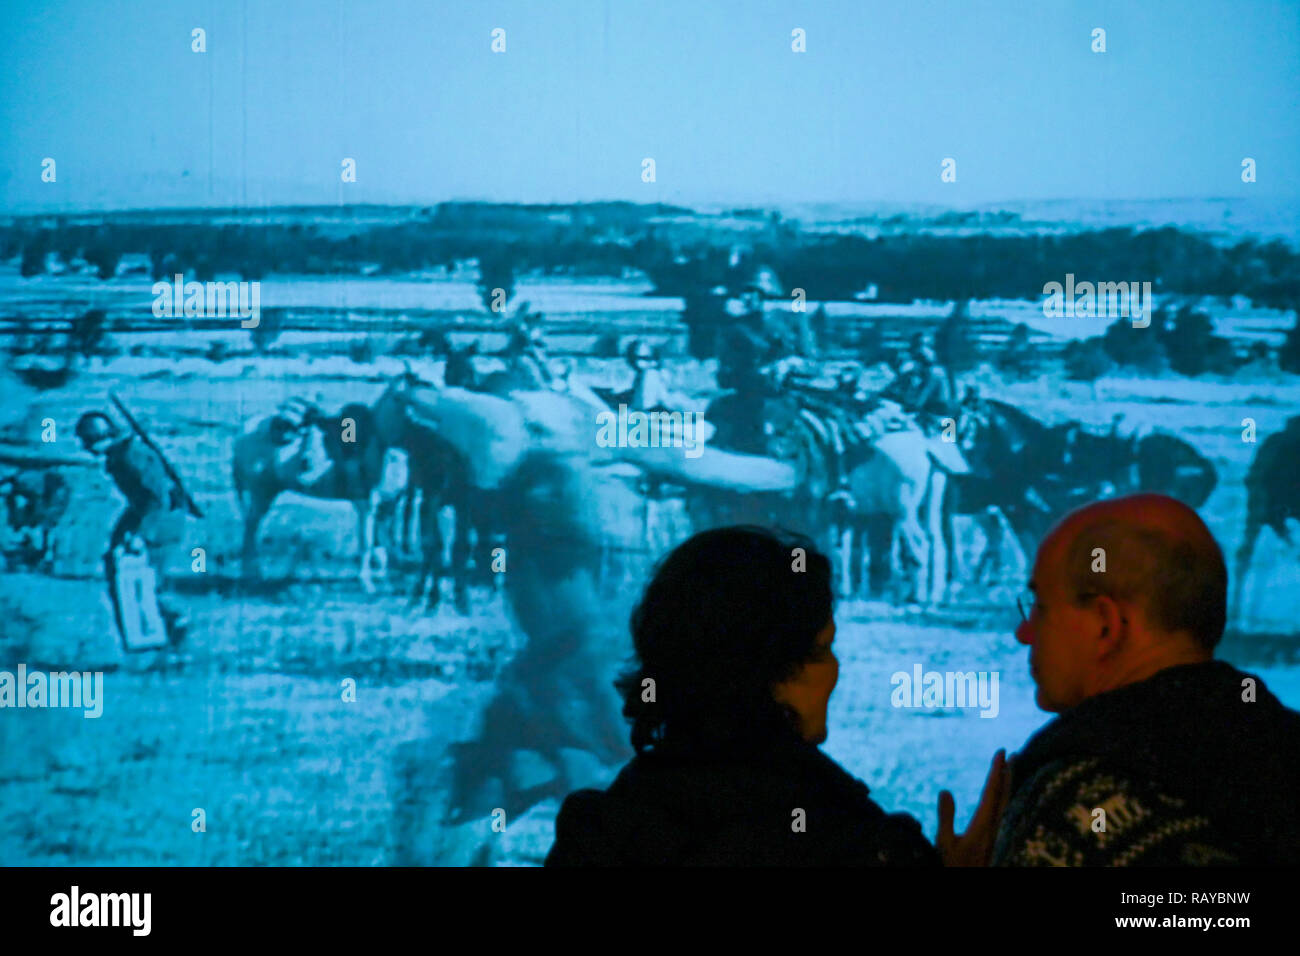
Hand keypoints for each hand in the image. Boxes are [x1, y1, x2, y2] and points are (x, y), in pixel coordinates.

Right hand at [936, 749, 1010, 866]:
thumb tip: (945, 790)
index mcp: (983, 824)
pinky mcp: (992, 837)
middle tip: (1013, 753)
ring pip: (1005, 802)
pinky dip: (1003, 797)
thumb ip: (946, 816)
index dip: (997, 770)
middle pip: (1004, 794)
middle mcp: (993, 826)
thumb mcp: (945, 842)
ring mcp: (994, 832)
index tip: (1001, 751)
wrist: (967, 880)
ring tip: (1010, 769)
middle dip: (1008, 773)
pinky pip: (1001, 810)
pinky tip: (1000, 797)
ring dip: (1008, 783)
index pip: (992, 791)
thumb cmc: (954, 866)